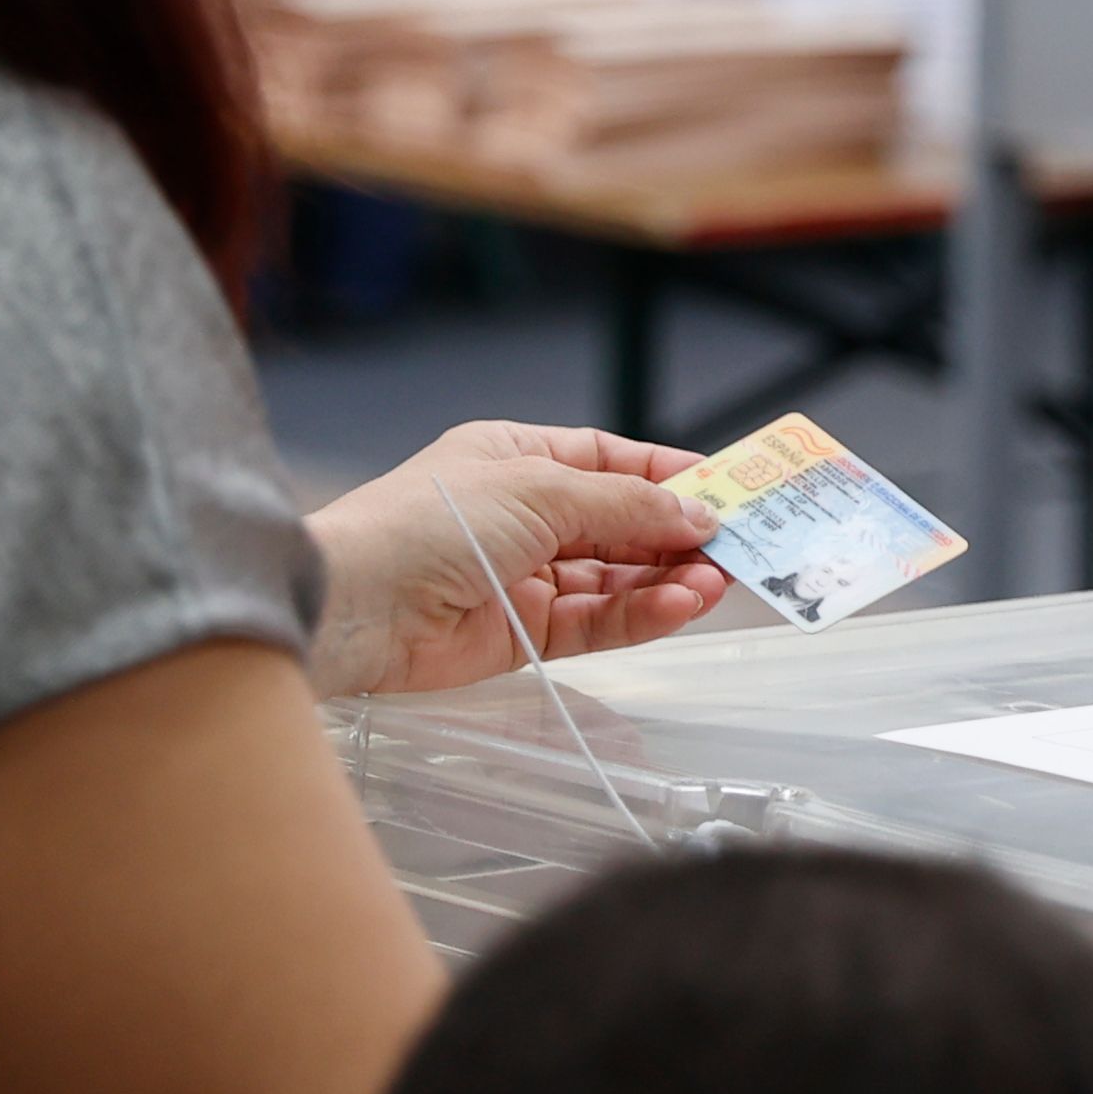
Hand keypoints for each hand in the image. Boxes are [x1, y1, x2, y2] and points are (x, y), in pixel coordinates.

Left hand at [302, 424, 726, 698]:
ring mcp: (524, 577)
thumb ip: (626, 506)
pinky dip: (639, 616)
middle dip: (678, 534)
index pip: (610, 461)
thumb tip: (698, 516)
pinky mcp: (522, 635)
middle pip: (621, 524)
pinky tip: (678, 607)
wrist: (353, 606)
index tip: (729, 489)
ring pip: (615, 577)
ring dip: (667, 579)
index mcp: (517, 459)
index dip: (669, 475)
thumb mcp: (540, 491)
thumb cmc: (429, 523)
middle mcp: (523, 516)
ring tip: (716, 582)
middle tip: (739, 546)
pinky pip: (596, 622)